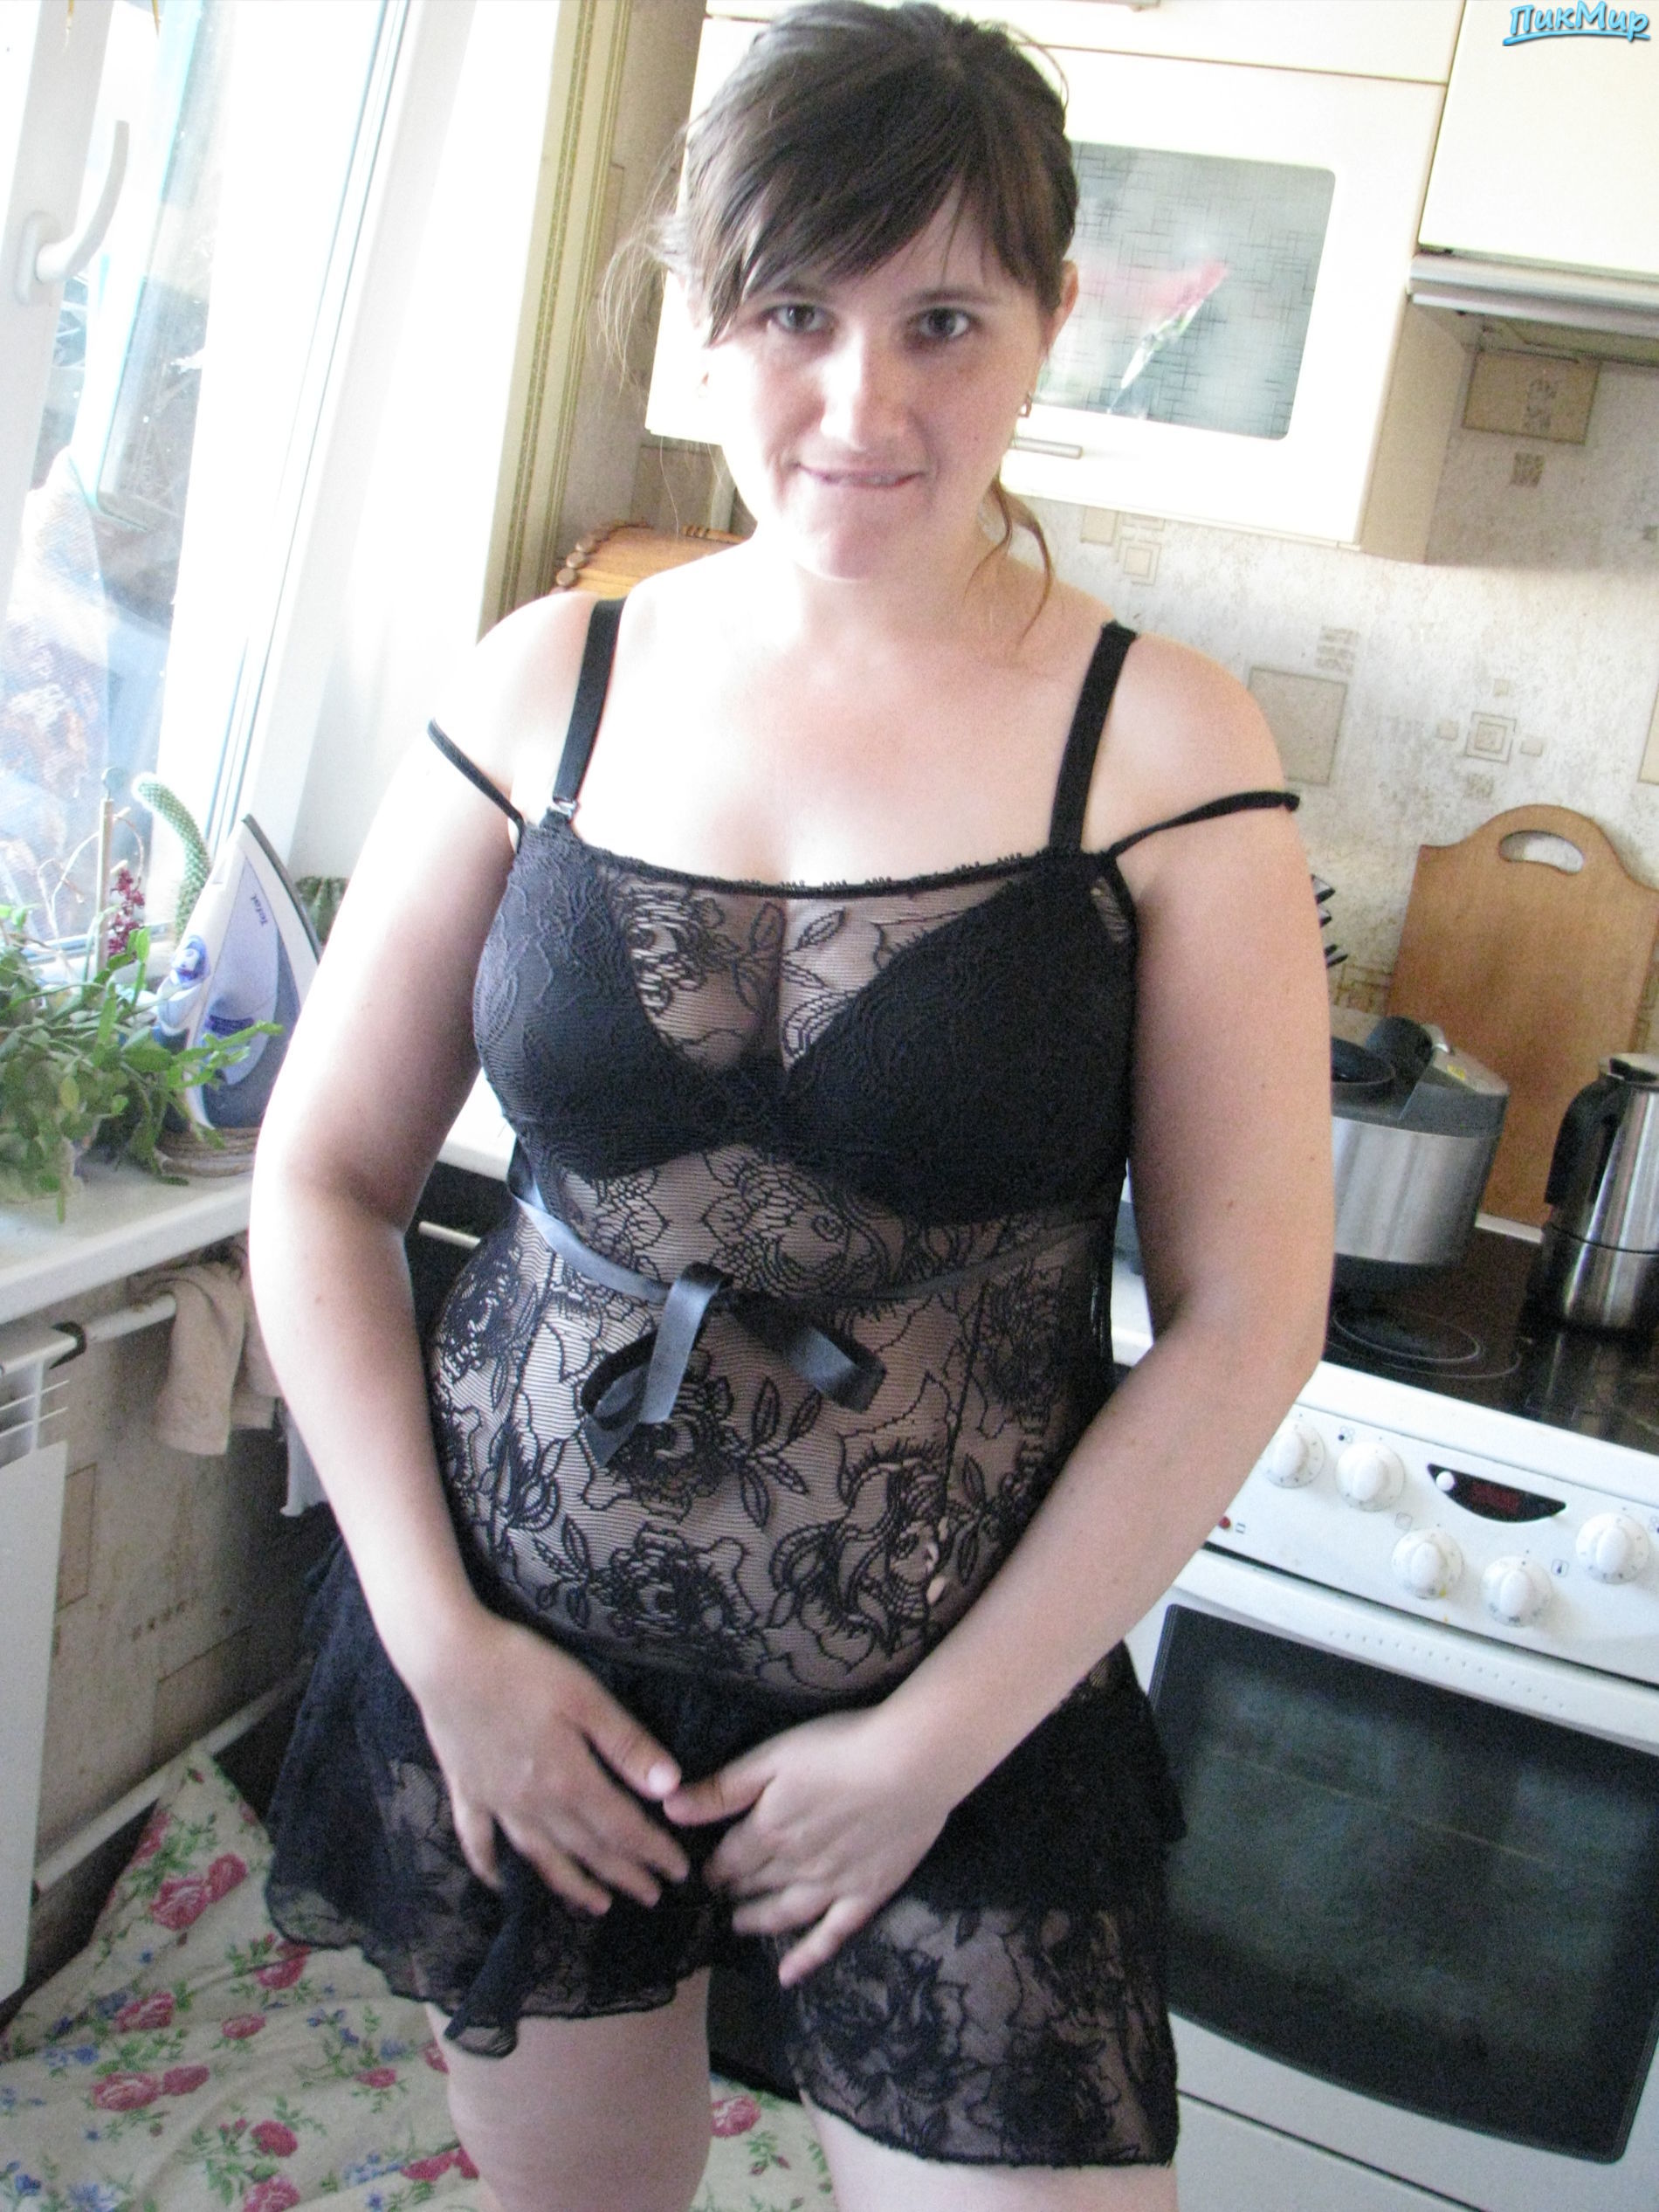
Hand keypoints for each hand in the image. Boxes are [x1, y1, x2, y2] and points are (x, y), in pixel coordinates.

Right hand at [413, 1610, 689, 1914]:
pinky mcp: (465, 1790)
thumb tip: (671, 1787)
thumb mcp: (585, 1697)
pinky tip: (500, 1882)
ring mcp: (495, 1802)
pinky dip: (490, 1866)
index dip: (652, 1851)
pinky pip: (478, 1840)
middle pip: (587, 1848)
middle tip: (651, 1897)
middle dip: (623, 1875)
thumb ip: (626, 1744)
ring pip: (540, 1856)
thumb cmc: (523, 1668)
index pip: (621, 1827)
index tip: (678, 1871)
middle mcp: (534, 1804)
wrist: (448, 1658)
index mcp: (569, 1780)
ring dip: (571, 1884)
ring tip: (597, 1906)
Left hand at [663, 1708, 953, 1985]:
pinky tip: (788, 1977)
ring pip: (783, 1913)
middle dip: (732, 1892)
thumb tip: (669, 1809)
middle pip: (753, 1884)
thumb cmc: (839, 1748)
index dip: (713, 1867)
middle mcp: (793, 1867)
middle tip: (717, 1900)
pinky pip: (830, 1936)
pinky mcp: (866, 1894)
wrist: (910, 1764)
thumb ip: (723, 1788)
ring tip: (739, 1926)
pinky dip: (807, 1957)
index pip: (728, 1858)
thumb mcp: (773, 1757)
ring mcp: (831, 1886)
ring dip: (758, 1921)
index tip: (701, 1874)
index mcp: (767, 1831)